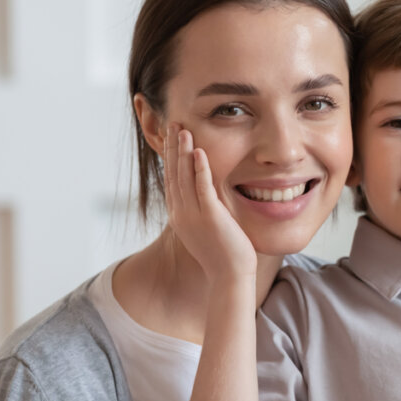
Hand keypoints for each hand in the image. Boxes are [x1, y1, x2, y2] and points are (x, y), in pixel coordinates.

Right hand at [164, 124, 256, 279]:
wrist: (230, 277)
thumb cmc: (224, 256)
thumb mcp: (208, 230)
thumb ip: (206, 211)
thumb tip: (209, 200)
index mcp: (181, 216)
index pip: (172, 180)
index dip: (170, 158)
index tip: (171, 138)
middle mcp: (182, 214)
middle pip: (173, 174)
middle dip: (172, 147)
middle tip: (171, 123)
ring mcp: (194, 215)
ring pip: (184, 177)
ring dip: (183, 151)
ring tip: (181, 129)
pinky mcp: (210, 217)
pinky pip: (203, 188)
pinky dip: (200, 168)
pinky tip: (198, 151)